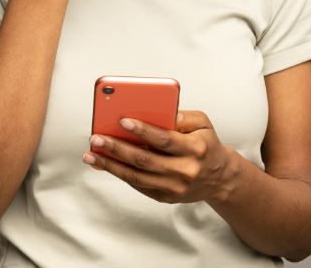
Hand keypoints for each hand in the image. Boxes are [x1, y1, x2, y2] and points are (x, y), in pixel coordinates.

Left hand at [83, 110, 237, 204]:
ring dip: (111, 165)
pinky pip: (138, 185)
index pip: (165, 139)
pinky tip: (104, 163)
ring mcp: (175, 188)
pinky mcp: (166, 197)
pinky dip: (119, 174)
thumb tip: (153, 113)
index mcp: (196, 149)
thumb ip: (181, 116)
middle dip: (117, 148)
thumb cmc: (205, 143)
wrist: (219, 177)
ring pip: (137, 177)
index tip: (122, 120)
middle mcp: (185, 171)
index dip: (143, 130)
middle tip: (96, 138)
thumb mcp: (202, 123)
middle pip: (145, 160)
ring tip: (91, 154)